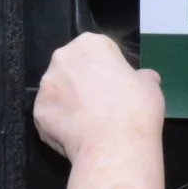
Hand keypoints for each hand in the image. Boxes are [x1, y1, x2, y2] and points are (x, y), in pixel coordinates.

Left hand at [34, 33, 163, 162]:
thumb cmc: (136, 107)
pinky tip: (77, 137)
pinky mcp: (38, 113)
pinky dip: (61, 125)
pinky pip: (51, 117)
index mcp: (89, 44)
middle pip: (72, 68)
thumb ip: (141, 77)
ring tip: (88, 123)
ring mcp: (46, 86)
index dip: (108, 69)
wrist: (114, 144)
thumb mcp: (150, 85)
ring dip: (69, 103)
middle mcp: (61, 59)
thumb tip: (144, 78)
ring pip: (58, 92)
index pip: (97, 51)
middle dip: (83, 82)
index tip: (116, 86)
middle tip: (101, 104)